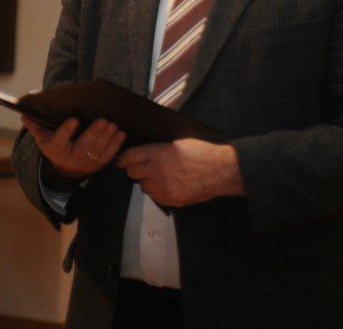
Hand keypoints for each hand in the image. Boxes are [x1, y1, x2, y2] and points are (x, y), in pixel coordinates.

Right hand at [21, 116, 125, 179]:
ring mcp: (86, 163)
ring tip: (114, 125)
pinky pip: (108, 156)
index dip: (66, 130)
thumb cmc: (54, 146)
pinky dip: (116, 146)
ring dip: (108, 138)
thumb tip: (24, 114)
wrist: (65, 169)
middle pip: (84, 146)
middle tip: (104, 120)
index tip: (74, 119)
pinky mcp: (97, 165)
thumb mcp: (43, 138)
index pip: (60, 140)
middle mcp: (71, 158)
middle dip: (95, 133)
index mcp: (56, 149)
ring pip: (98, 150)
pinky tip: (121, 134)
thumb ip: (36, 126)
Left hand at [116, 139, 244, 207]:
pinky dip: (159, 192)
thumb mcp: (178, 143)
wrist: (221, 170)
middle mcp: (157, 172)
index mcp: (158, 154)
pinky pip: (157, 197)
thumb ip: (159, 149)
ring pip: (144, 187)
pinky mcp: (171, 200)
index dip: (123, 159)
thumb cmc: (202, 152)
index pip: (129, 157)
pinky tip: (170, 185)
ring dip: (147, 182)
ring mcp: (164, 188)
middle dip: (134, 170)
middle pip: (132, 174)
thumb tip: (144, 153)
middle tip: (140, 167)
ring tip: (159, 176)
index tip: (122, 160)